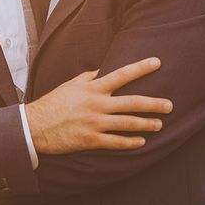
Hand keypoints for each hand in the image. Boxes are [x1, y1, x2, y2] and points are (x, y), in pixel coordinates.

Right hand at [25, 57, 172, 154]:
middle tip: (169, 105)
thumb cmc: (54, 103)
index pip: (121, 74)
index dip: (141, 68)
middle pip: (131, 102)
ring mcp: (95, 123)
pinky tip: (141, 142)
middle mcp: (97, 104)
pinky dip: (130, 142)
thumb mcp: (71, 84)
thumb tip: (105, 70)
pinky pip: (116, 142)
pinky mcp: (90, 140)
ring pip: (127, 123)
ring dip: (146, 124)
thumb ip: (90, 76)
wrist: (35, 126)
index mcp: (92, 88)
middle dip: (153, 104)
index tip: (157, 62)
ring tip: (159, 124)